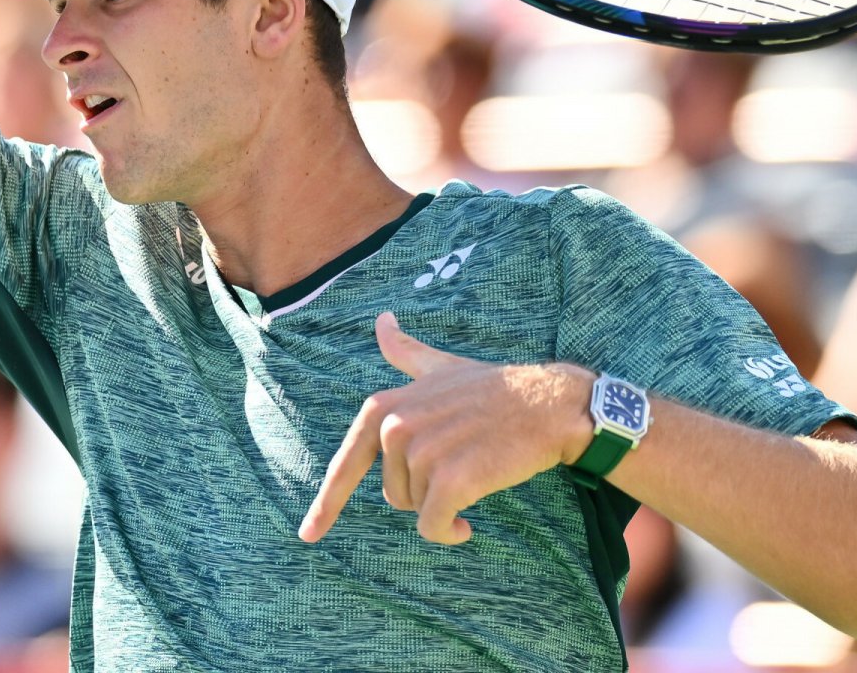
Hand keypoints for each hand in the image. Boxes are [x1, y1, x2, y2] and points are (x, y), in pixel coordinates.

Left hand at [299, 311, 593, 544]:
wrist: (548, 404)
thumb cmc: (494, 391)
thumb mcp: (440, 367)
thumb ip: (405, 353)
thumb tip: (382, 321)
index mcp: (384, 405)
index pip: (346, 460)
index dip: (326, 502)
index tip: (308, 534)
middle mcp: (395, 425)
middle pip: (393, 492)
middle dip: (423, 491)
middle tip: (459, 464)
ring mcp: (422, 450)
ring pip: (417, 509)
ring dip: (445, 505)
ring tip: (474, 473)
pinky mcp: (450, 477)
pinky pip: (433, 526)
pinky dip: (450, 532)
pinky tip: (469, 524)